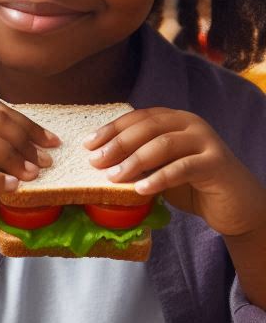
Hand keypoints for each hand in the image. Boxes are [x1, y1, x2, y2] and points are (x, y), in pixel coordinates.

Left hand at [84, 107, 265, 237]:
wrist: (234, 205)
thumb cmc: (191, 185)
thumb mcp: (159, 168)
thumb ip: (138, 161)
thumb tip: (99, 162)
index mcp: (175, 121)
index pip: (138, 117)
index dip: (112, 129)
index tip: (88, 144)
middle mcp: (191, 125)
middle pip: (148, 127)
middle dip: (118, 144)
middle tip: (96, 162)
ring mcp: (206, 142)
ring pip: (164, 144)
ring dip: (135, 161)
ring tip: (113, 178)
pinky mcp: (217, 163)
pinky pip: (183, 168)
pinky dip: (159, 178)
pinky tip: (141, 190)